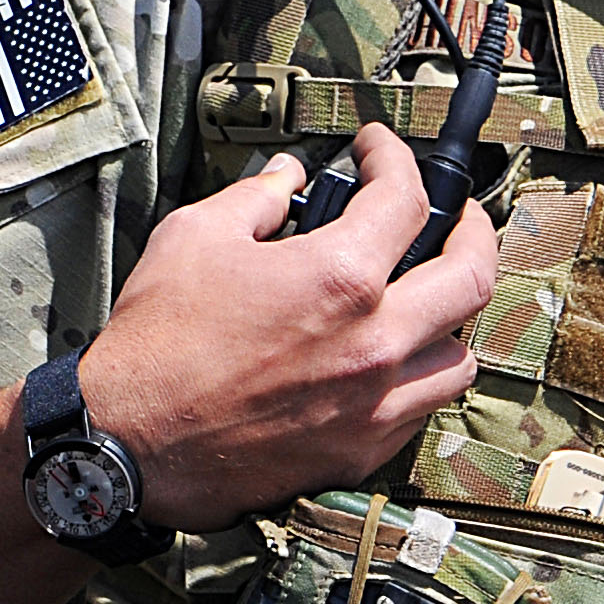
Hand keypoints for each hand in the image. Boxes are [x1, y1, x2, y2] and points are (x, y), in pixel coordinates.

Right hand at [81, 122, 498, 532]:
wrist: (130, 443)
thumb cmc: (156, 343)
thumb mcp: (194, 238)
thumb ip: (256, 198)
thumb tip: (289, 178)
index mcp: (339, 277)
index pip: (406, 199)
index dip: (396, 159)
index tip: (379, 150)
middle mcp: (374, 342)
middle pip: (472, 276)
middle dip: (473, 231)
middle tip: (457, 215)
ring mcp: (373, 405)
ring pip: (461, 357)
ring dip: (452, 320)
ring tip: (427, 301)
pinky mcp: (358, 453)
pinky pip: (421, 412)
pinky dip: (416, 379)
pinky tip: (389, 362)